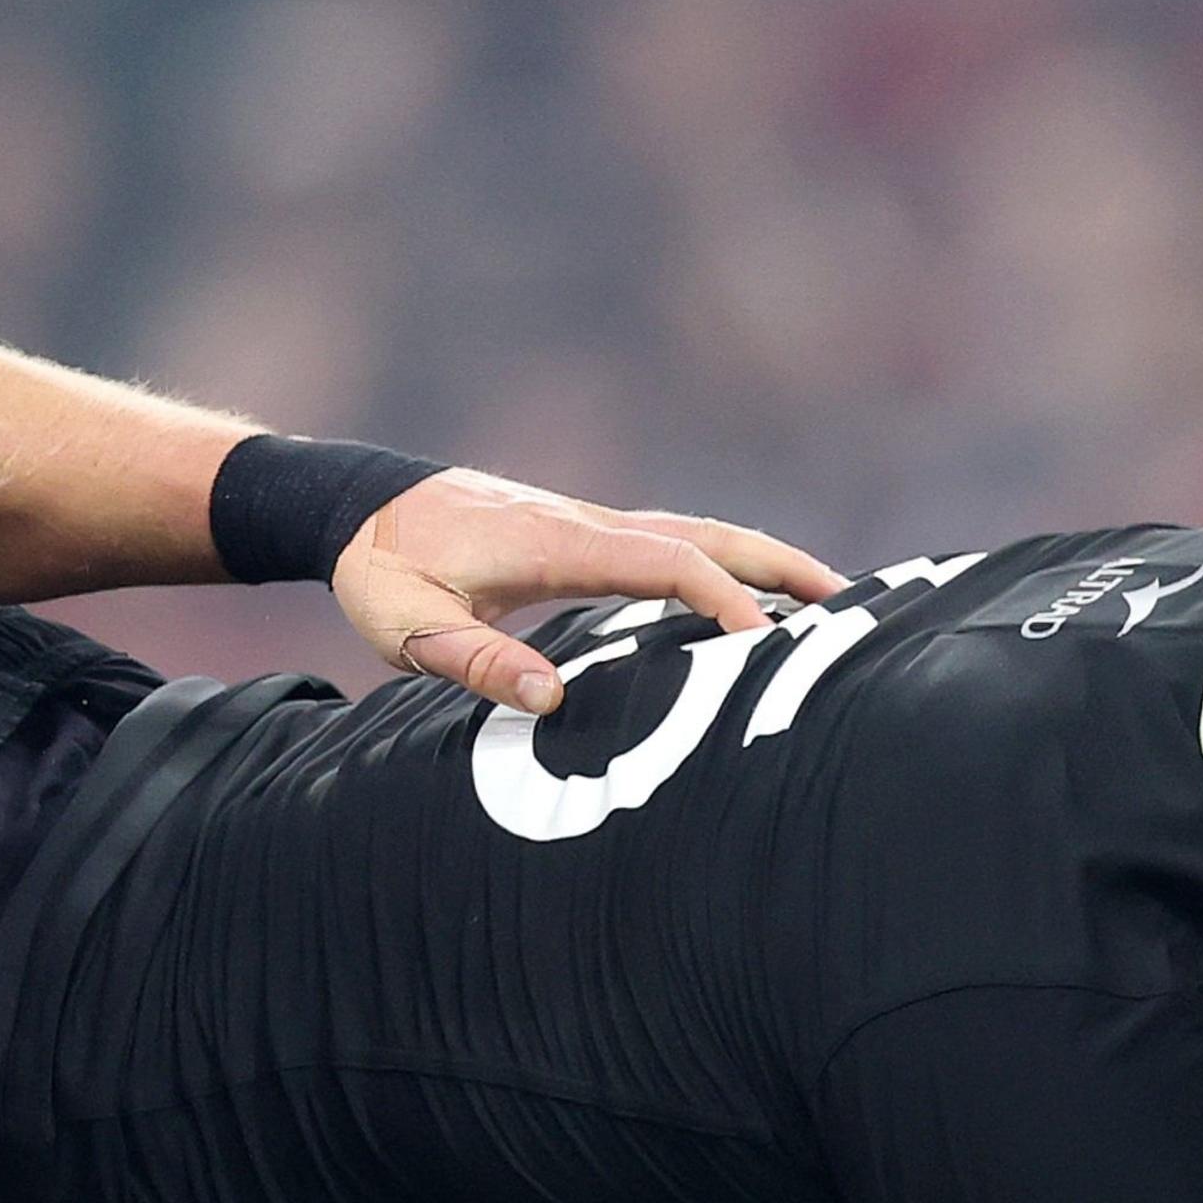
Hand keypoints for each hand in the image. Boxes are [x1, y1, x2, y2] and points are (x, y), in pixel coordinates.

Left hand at [330, 469, 850, 714]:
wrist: (356, 505)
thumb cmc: (382, 569)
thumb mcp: (410, 628)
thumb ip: (478, 660)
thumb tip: (551, 698)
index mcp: (557, 544)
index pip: (668, 563)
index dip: (724, 600)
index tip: (768, 643)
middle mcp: (586, 523)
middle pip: (705, 535)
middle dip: (778, 565)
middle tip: (845, 600)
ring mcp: (587, 524)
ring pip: (694, 533)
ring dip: (760, 560)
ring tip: (823, 596)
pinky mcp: (580, 533)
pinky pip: (669, 544)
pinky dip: (720, 561)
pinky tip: (740, 593)